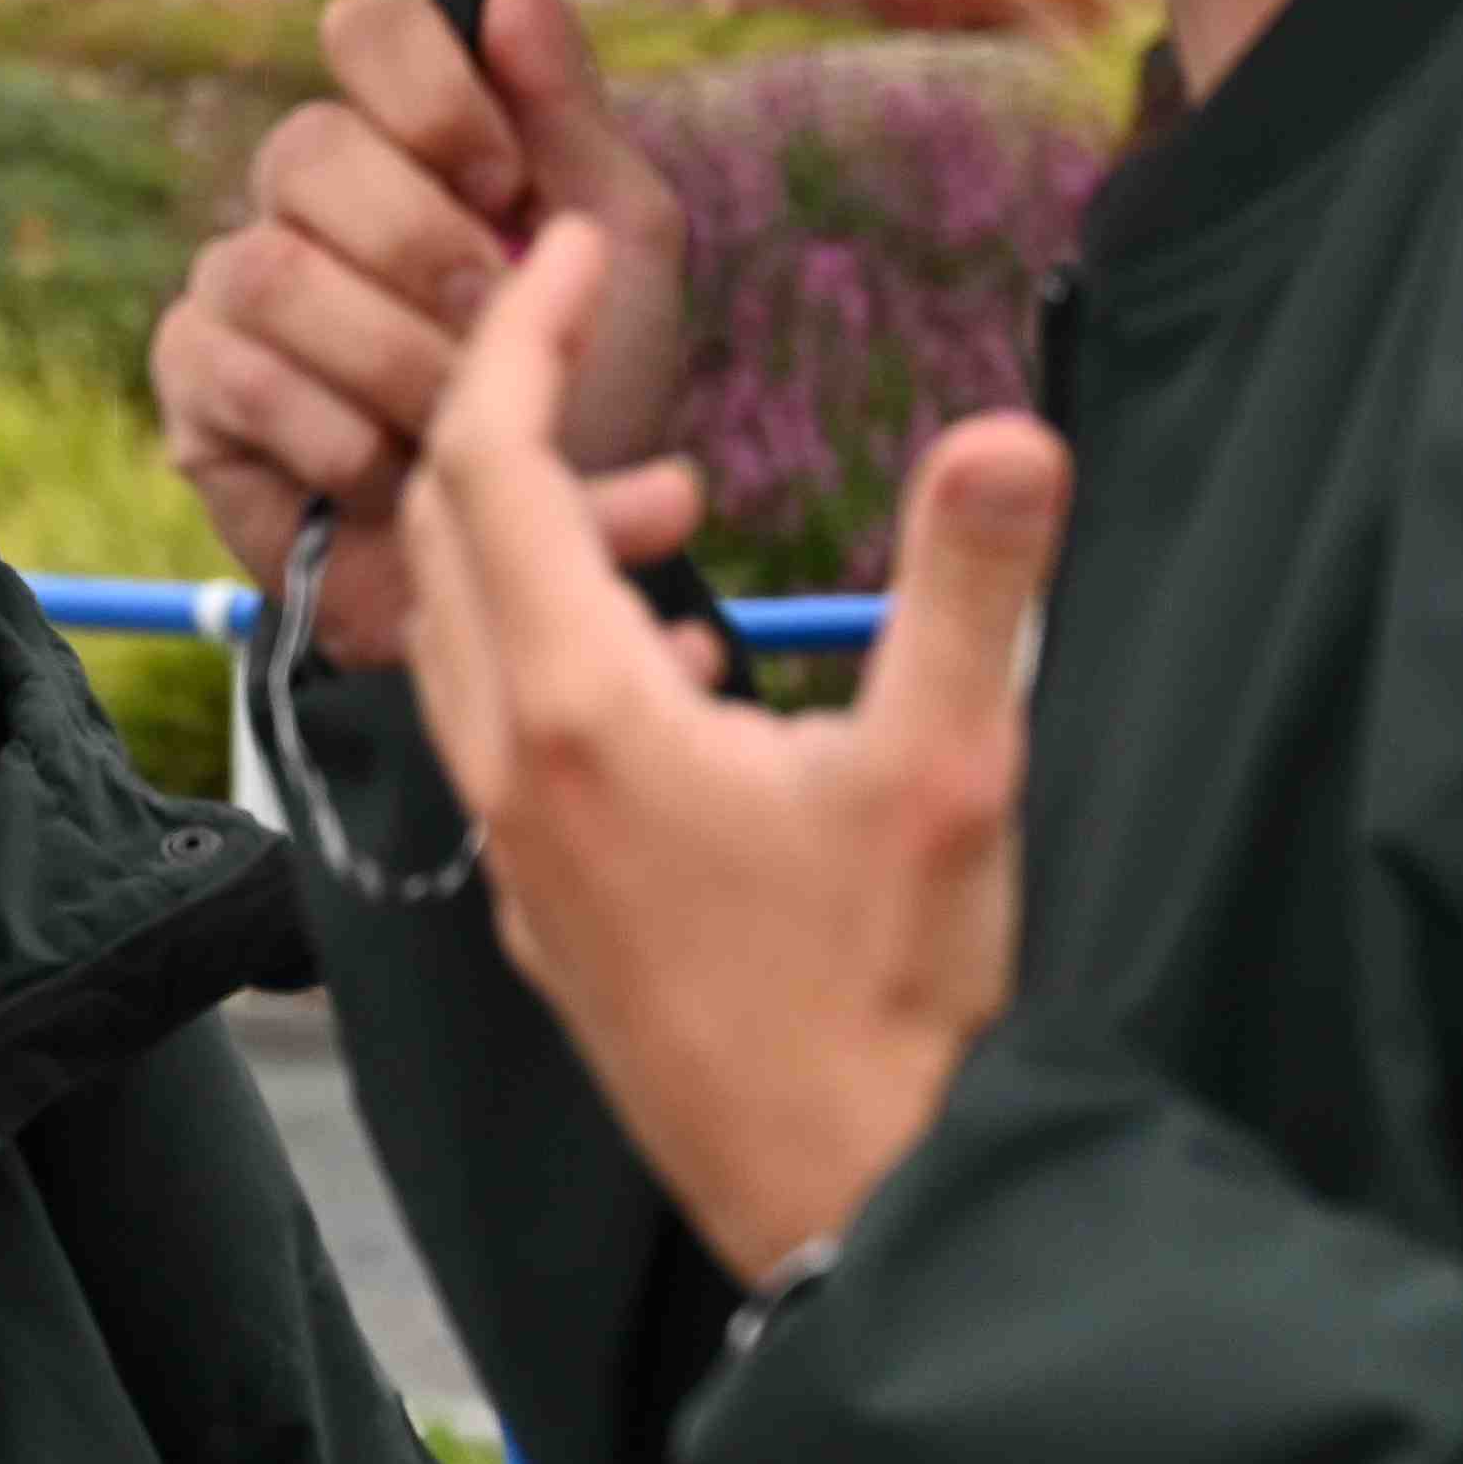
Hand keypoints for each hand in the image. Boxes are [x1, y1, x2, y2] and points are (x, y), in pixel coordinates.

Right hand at [151, 0, 694, 670]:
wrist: (549, 568)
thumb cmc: (591, 395)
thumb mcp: (618, 241)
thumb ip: (563, 91)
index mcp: (412, 137)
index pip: (368, 27)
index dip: (431, 94)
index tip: (507, 182)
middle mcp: (308, 197)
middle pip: (305, 147)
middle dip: (423, 248)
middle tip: (494, 323)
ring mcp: (239, 287)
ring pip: (264, 268)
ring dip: (386, 356)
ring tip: (452, 415)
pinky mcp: (197, 391)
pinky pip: (232, 374)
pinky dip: (332, 433)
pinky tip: (384, 474)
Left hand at [394, 219, 1053, 1279]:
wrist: (860, 1218)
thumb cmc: (899, 1009)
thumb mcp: (959, 772)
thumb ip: (976, 588)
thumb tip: (1013, 430)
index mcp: (577, 714)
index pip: (487, 462)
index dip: (522, 329)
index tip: (574, 245)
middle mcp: (511, 778)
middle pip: (449, 538)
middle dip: (524, 419)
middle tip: (619, 355)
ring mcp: (518, 860)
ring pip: (470, 642)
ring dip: (549, 549)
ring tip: (683, 521)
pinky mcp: (549, 923)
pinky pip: (508, 740)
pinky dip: (561, 657)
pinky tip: (685, 678)